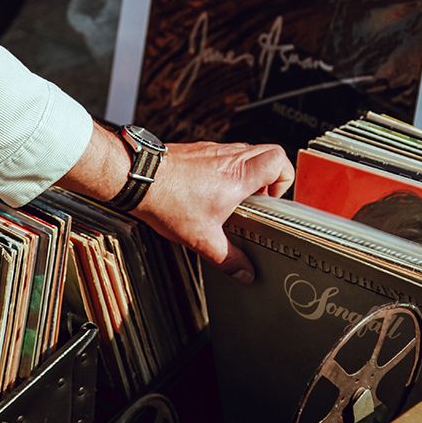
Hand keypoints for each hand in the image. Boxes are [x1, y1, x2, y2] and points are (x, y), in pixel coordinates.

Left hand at [56, 125, 293, 282]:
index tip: (271, 201)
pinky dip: (226, 170)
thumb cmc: (167, 201)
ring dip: (247, 174)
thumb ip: (228, 258)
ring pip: (245, 152)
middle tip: (257, 200)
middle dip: (270, 178)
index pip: (279, 160)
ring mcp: (213, 150)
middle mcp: (229, 157)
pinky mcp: (197, 150)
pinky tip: (210, 193)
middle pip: (268, 152)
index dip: (284, 179)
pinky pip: (223, 155)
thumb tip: (244, 272)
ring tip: (234, 199)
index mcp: (239, 176)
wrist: (137, 178)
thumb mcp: (203, 239)